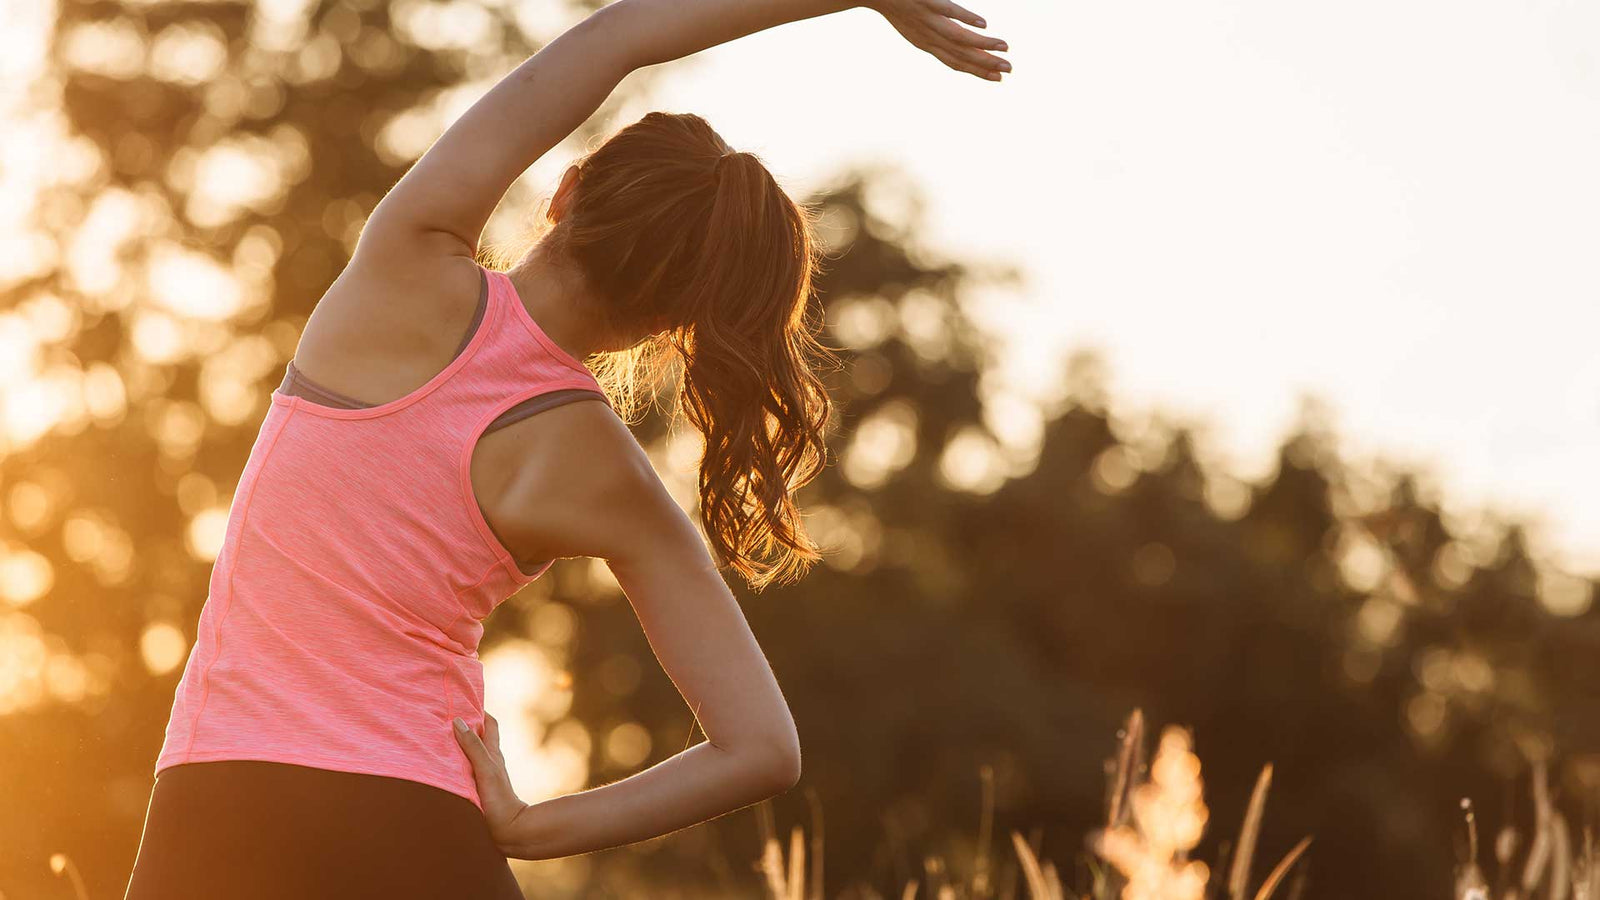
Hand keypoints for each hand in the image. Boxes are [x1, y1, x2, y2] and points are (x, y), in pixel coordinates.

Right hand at [452, 712, 535, 854]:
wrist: (510, 830)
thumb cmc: (499, 799)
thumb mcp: (485, 769)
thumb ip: (473, 747)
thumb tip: (459, 721)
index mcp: (492, 752)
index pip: (488, 723)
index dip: (478, 709)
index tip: (463, 698)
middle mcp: (489, 761)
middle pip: (479, 736)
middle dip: (466, 724)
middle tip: (445, 714)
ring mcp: (484, 775)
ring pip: (471, 753)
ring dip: (459, 744)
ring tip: (438, 737)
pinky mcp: (478, 790)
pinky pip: (465, 770)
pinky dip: (456, 764)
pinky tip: (444, 767)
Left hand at [865, 0, 1009, 80]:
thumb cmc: (898, 6)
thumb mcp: (916, 27)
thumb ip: (938, 34)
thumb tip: (959, 39)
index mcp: (927, 43)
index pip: (955, 62)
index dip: (977, 72)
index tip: (998, 79)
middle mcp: (928, 36)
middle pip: (961, 55)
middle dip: (986, 64)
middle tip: (1009, 70)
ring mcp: (927, 20)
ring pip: (958, 38)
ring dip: (982, 45)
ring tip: (1004, 48)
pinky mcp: (926, 2)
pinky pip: (949, 12)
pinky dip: (966, 19)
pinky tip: (983, 24)